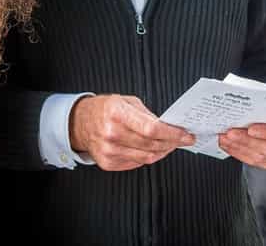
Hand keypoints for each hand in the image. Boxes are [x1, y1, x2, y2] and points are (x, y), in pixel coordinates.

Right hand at [69, 94, 194, 171]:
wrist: (80, 122)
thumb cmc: (104, 109)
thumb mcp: (126, 101)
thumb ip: (147, 115)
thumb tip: (168, 126)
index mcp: (117, 113)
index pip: (152, 129)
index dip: (172, 134)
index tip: (185, 135)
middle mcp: (112, 134)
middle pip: (152, 145)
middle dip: (172, 143)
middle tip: (181, 139)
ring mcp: (109, 151)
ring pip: (147, 158)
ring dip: (162, 152)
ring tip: (169, 144)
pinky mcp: (108, 163)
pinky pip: (136, 164)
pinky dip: (148, 157)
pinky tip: (152, 149)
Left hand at [219, 111, 265, 169]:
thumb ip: (265, 106)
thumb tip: (242, 106)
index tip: (250, 128)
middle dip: (247, 140)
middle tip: (230, 132)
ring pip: (260, 157)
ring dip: (239, 147)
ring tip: (224, 138)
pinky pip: (254, 161)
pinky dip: (238, 152)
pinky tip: (227, 145)